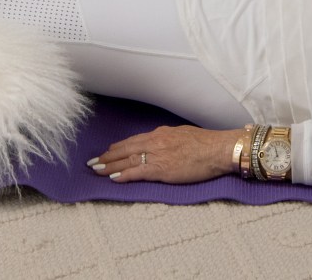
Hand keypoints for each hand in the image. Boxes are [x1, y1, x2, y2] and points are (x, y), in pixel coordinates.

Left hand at [87, 124, 242, 184]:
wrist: (218, 149)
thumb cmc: (206, 143)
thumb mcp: (183, 135)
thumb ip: (169, 139)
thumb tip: (162, 143)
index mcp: (161, 133)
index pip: (134, 140)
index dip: (118, 147)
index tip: (108, 151)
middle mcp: (156, 141)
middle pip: (126, 149)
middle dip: (108, 156)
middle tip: (93, 162)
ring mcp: (157, 155)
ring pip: (127, 160)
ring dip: (110, 166)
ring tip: (97, 170)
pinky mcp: (161, 169)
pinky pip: (137, 172)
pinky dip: (123, 175)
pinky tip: (113, 178)